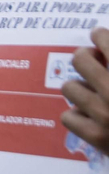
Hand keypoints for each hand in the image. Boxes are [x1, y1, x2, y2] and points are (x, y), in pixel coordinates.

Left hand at [61, 28, 108, 155]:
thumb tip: (107, 50)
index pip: (104, 40)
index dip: (100, 35)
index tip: (99, 37)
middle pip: (79, 59)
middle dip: (87, 58)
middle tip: (95, 63)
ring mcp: (105, 115)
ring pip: (70, 87)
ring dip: (81, 89)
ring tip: (94, 93)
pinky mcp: (97, 137)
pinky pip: (68, 116)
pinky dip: (79, 116)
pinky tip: (92, 116)